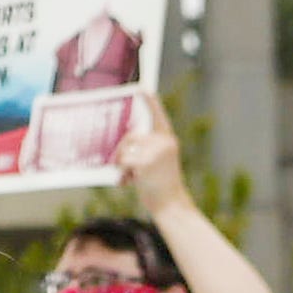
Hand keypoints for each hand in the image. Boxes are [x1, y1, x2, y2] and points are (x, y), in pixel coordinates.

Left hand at [115, 92, 187, 215]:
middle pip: (130, 137)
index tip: (141, 87)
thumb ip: (144, 150)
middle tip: (124, 170)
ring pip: (125, 149)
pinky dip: (121, 172)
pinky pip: (123, 161)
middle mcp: (164, 141)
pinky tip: (127, 182)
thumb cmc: (161, 185)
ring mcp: (156, 151)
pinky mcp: (146, 162)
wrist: (171, 204)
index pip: (158, 116)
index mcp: (167, 139)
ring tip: (129, 178)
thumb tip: (121, 145)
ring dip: (121, 164)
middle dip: (121, 152)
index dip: (150, 102)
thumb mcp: (156, 162)